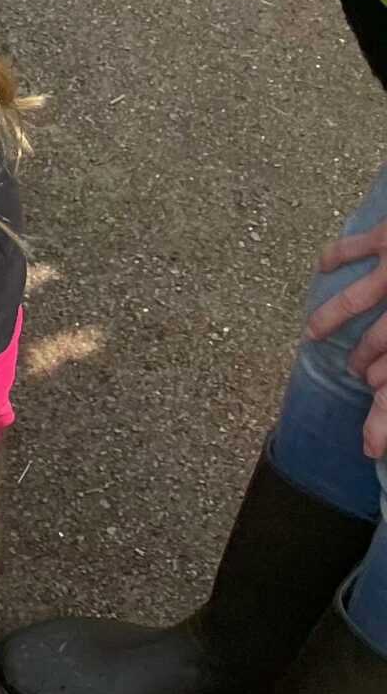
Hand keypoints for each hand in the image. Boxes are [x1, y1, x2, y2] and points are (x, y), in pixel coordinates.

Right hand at [314, 220, 386, 456]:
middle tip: (358, 396)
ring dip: (332, 321)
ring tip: (312, 335)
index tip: (373, 446)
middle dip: (370, 380)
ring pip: (354, 303)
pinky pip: (354, 247)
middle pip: (382, 352)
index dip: (385, 418)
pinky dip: (335, 256)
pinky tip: (321, 267)